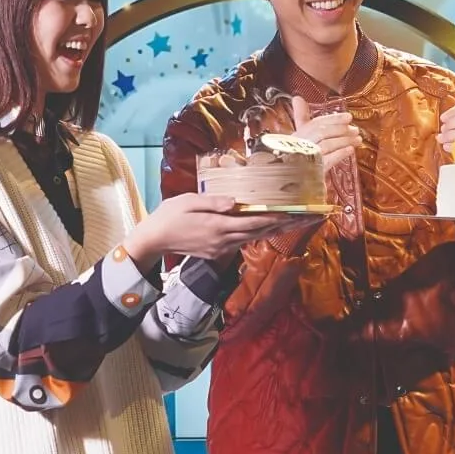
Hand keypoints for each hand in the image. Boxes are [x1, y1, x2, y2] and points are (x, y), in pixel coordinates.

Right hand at [125, 193, 304, 266]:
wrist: (154, 240)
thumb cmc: (169, 216)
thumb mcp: (188, 202)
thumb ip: (213, 202)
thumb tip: (235, 201)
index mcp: (217, 226)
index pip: (252, 222)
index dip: (274, 218)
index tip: (292, 213)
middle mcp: (222, 240)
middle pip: (257, 233)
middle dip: (280, 225)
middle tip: (301, 218)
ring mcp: (219, 248)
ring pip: (251, 238)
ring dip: (270, 230)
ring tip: (289, 222)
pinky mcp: (215, 252)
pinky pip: (240, 242)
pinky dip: (255, 234)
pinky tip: (263, 228)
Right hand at [290, 96, 361, 170]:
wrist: (289, 180)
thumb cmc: (296, 156)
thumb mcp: (298, 136)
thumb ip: (300, 117)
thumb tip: (297, 97)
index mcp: (295, 136)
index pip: (314, 123)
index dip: (333, 119)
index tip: (348, 117)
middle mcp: (298, 146)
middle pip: (321, 132)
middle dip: (340, 129)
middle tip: (355, 129)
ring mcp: (304, 159)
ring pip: (326, 145)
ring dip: (344, 140)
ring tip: (357, 140)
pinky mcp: (312, 172)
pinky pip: (328, 160)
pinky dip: (340, 153)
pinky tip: (350, 150)